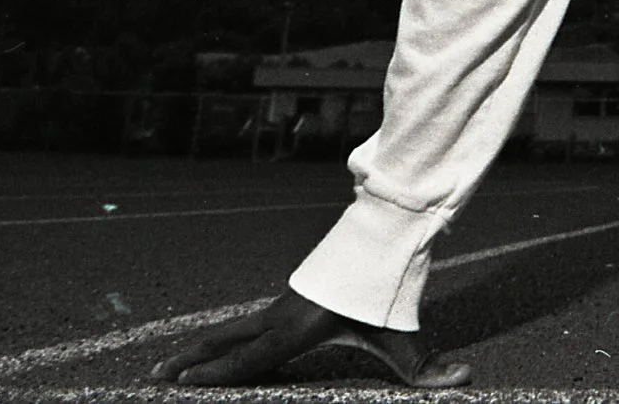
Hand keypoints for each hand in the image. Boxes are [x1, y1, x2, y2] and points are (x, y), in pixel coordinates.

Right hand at [150, 290, 469, 387]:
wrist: (386, 235)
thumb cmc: (390, 289)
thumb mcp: (407, 332)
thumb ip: (429, 366)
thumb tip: (464, 382)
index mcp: (298, 329)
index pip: (251, 359)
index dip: (217, 375)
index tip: (182, 384)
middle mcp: (282, 317)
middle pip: (227, 342)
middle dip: (191, 362)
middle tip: (154, 377)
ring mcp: (282, 306)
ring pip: (233, 330)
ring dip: (201, 349)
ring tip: (168, 365)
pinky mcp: (289, 300)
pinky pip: (249, 324)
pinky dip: (222, 339)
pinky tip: (212, 349)